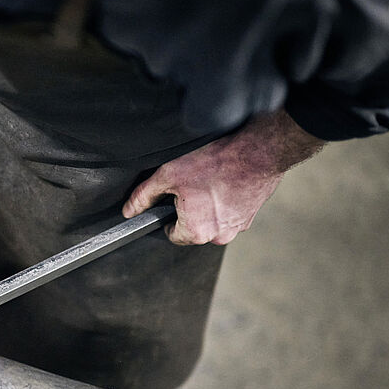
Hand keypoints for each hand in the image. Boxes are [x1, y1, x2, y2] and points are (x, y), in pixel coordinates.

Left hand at [123, 110, 324, 244]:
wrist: (259, 152)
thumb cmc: (216, 163)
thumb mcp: (168, 175)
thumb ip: (144, 196)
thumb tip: (129, 210)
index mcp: (196, 231)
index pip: (172, 235)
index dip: (167, 217)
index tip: (171, 201)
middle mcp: (219, 236)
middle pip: (192, 229)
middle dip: (188, 211)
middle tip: (191, 186)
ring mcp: (238, 227)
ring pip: (211, 221)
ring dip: (207, 207)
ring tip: (209, 183)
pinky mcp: (250, 217)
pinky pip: (228, 214)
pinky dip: (224, 203)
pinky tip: (223, 184)